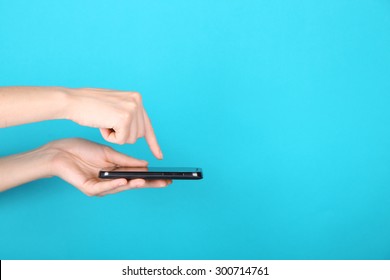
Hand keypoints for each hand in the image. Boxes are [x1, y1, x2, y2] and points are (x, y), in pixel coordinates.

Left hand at [47, 138, 170, 195]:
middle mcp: (111, 181)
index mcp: (116, 171)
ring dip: (133, 184)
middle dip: (148, 184)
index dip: (151, 177)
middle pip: (133, 184)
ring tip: (145, 180)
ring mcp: (101, 187)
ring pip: (120, 187)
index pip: (137, 176)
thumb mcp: (109, 153)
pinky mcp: (90, 189)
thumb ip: (126, 160)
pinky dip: (114, 184)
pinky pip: (104, 187)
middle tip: (164, 183)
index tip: (166, 177)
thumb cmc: (83, 150)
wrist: (61, 150)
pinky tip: (124, 181)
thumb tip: (145, 164)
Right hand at [64, 88, 162, 158]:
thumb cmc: (87, 105)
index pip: (148, 124)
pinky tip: (102, 125)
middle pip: (139, 135)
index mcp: (136, 97)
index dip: (153, 142)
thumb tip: (137, 128)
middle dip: (123, 136)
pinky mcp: (125, 118)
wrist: (72, 100)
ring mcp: (132, 109)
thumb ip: (127, 113)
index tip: (159, 156)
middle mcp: (137, 101)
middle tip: (107, 123)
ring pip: (131, 139)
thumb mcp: (114, 105)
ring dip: (115, 136)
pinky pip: (122, 140)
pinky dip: (110, 137)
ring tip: (103, 121)